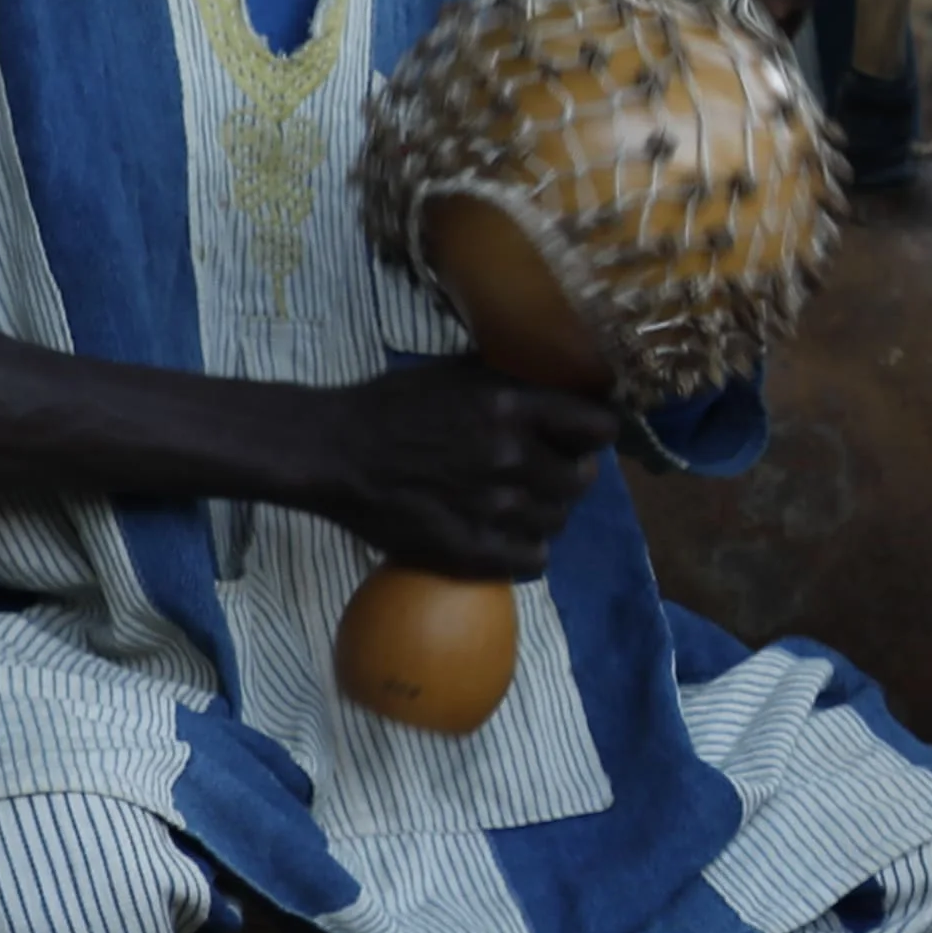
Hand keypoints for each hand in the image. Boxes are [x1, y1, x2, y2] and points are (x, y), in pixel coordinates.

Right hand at [283, 366, 626, 580]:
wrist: (333, 452)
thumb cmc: (391, 404)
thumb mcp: (457, 372)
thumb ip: (512, 382)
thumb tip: (561, 386)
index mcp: (511, 406)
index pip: (598, 428)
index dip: (595, 433)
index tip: (583, 436)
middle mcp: (510, 456)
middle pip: (580, 479)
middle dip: (568, 473)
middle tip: (546, 471)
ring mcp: (492, 508)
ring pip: (558, 520)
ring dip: (546, 512)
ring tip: (521, 504)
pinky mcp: (469, 548)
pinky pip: (532, 560)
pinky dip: (529, 551)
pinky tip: (512, 539)